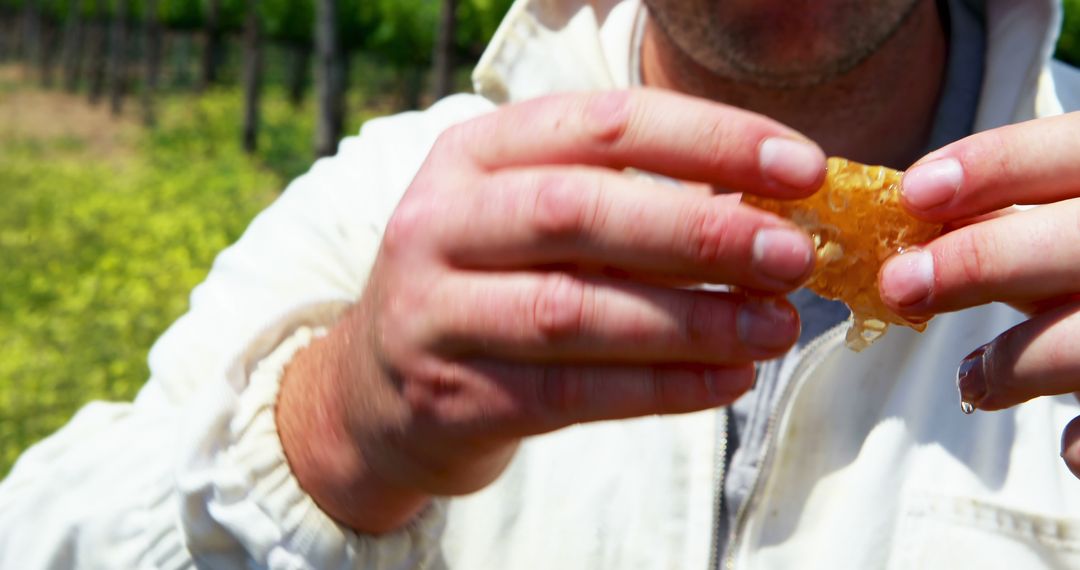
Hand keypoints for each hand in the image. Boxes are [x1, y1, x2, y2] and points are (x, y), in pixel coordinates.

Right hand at [277, 89, 826, 532]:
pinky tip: (725, 383)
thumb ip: (626, 205)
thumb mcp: (531, 220)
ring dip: (692, 320)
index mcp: (474, 154)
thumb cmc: (485, 286)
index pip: (603, 125)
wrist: (373, 390)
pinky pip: (569, 392)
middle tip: (793, 257)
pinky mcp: (449, 395)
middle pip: (578, 211)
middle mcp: (440, 221)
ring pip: (574, 310)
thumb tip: (765, 212)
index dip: (711, 140)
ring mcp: (434, 312)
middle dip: (701, 232)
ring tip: (774, 328)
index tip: (803, 170)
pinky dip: (660, 388)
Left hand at [878, 111, 1079, 475]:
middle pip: (1079, 241)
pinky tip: (1069, 437)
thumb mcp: (1075, 238)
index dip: (997, 164)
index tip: (913, 192)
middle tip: (899, 285)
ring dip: (1013, 363)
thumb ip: (1019, 228)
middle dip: (980, 261)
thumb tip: (909, 235)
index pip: (1075, 149)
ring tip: (973, 381)